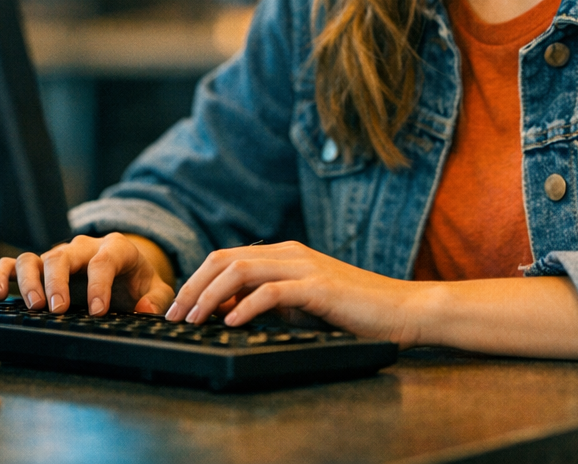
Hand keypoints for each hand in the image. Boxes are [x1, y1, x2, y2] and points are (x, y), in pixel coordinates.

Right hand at [0, 233, 174, 315]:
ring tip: (33, 306)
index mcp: (114, 248)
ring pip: (35, 258)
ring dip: (30, 281)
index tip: (97, 311)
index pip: (104, 261)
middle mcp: (82, 248)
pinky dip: (1, 275)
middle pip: (63, 256)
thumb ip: (154, 299)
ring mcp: (59, 256)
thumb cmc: (136, 282)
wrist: (125, 272)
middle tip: (57, 309)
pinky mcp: (39, 267)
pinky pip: (13, 264)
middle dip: (58, 282)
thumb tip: (142, 309)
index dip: (99, 285)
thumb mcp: (155, 289)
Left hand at [164, 240, 426, 346]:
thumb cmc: (356, 311)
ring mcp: (304, 267)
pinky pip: (272, 292)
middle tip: (174, 315)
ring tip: (193, 320)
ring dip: (210, 295)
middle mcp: (290, 253)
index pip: (226, 258)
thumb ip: (272, 301)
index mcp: (285, 254)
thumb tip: (231, 312)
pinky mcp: (318, 287)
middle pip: (225, 259)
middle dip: (193, 286)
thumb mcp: (304, 305)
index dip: (196, 280)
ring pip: (240, 270)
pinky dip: (246, 306)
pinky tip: (232, 323)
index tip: (179, 308)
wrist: (403, 309)